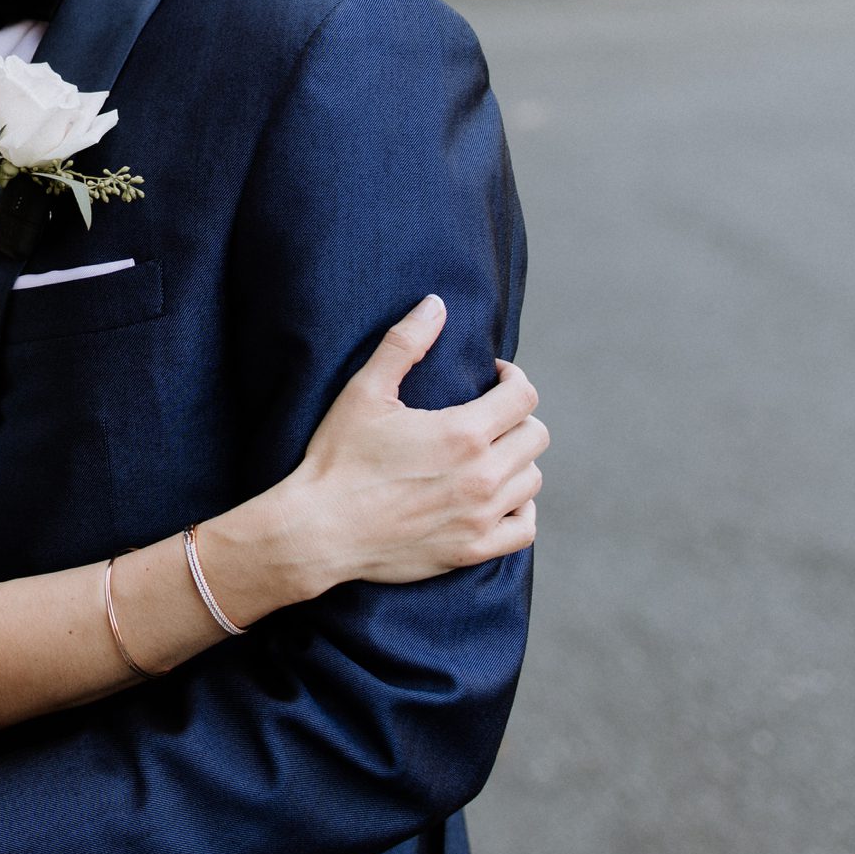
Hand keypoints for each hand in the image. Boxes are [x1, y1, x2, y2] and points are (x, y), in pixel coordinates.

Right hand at [271, 297, 546, 599]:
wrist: (318, 531)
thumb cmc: (338, 459)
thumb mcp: (364, 392)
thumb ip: (404, 344)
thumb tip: (435, 304)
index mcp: (463, 433)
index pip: (523, 395)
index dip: (512, 377)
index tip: (492, 378)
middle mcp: (482, 476)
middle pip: (535, 436)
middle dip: (516, 417)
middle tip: (488, 414)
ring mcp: (481, 517)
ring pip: (532, 479)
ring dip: (517, 460)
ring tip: (489, 453)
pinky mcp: (472, 549)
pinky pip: (524, 528)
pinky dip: (521, 509)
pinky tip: (500, 496)